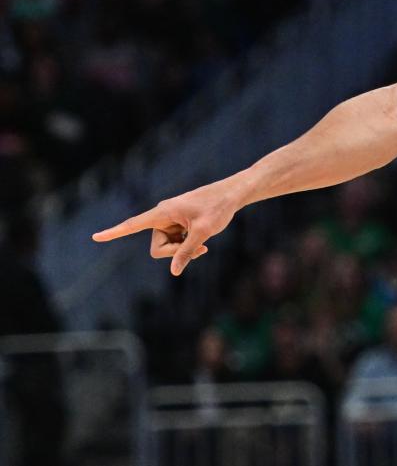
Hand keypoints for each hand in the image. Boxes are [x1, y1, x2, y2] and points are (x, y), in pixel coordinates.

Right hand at [92, 179, 242, 275]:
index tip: (95, 237)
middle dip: (175, 252)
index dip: (115, 232)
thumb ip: (187, 251)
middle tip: (200, 246)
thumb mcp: (204, 231)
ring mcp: (170, 221)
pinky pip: (176, 243)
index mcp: (163, 212)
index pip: (134, 224)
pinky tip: (203, 240)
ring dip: (184, 250)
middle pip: (157, 247)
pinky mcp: (178, 225)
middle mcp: (163, 216)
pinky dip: (188, 246)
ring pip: (167, 248)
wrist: (232, 194)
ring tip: (204, 241)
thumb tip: (173, 271)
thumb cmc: (219, 207)